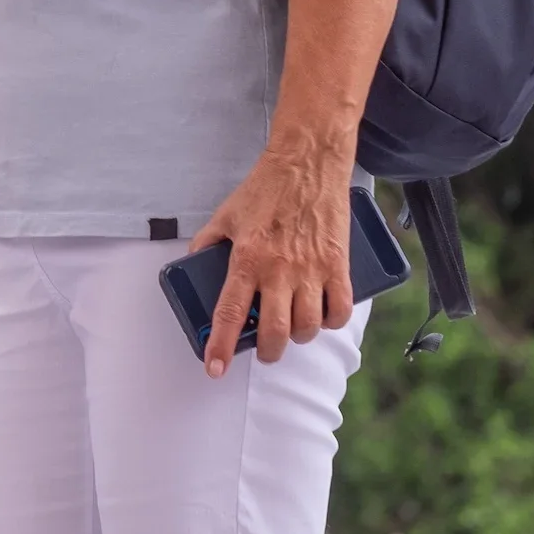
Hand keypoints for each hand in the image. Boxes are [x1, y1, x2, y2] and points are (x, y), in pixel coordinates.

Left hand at [190, 142, 354, 377]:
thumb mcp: (225, 214)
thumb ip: (208, 242)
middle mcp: (279, 269)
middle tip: (264, 351)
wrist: (307, 165)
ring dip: (298, 336)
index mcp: (246, 257)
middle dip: (268, 351)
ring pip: (308, 326)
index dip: (222, 345)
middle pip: (275, 330)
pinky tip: (321, 316)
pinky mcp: (338, 266)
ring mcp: (312, 269)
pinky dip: (331, 321)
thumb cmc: (265, 189)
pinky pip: (339, 310)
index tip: (214, 368)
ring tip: (290, 330)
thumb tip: (194, 263)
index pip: (231, 312)